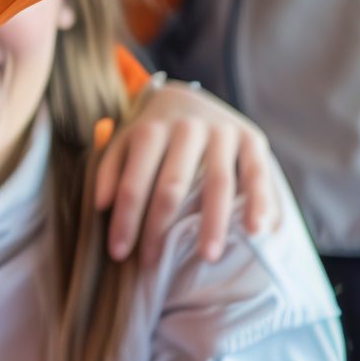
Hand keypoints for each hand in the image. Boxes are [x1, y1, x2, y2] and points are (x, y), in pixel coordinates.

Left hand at [93, 79, 278, 263]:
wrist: (187, 95)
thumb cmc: (151, 133)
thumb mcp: (123, 142)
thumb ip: (110, 170)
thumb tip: (100, 205)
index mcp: (150, 130)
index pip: (133, 182)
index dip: (125, 219)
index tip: (118, 253)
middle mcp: (186, 128)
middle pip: (172, 185)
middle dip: (161, 227)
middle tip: (154, 265)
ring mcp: (221, 131)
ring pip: (217, 182)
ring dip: (213, 222)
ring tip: (208, 257)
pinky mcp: (251, 138)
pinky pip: (257, 173)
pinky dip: (259, 201)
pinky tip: (256, 230)